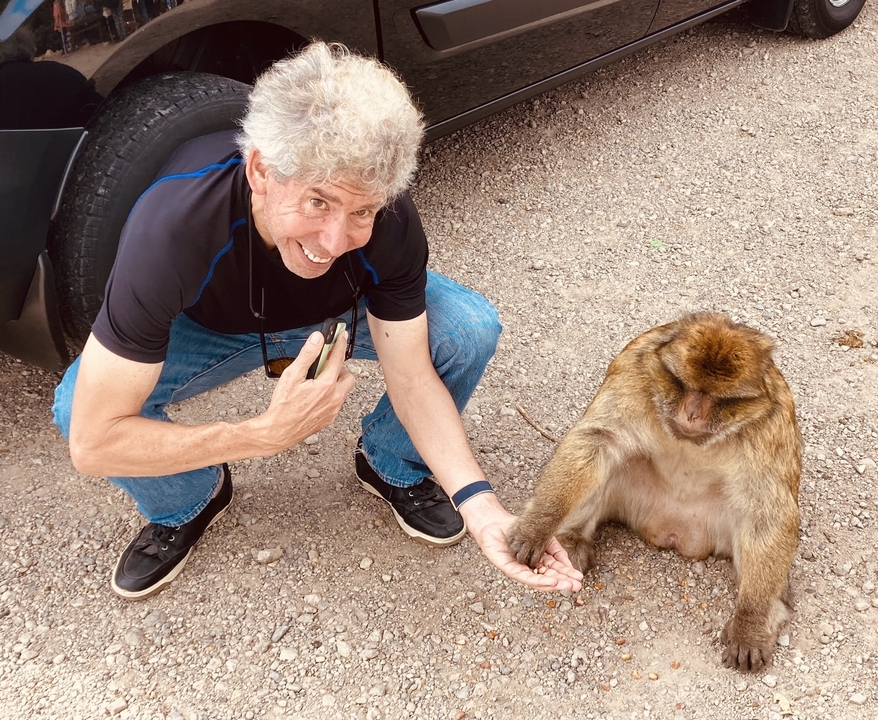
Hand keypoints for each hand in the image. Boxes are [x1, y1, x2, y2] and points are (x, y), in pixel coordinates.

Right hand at [252, 331, 355, 452]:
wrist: (279, 431)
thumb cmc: (283, 406)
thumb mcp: (292, 375)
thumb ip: (307, 355)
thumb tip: (317, 339)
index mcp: (326, 385)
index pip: (338, 358)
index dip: (340, 344)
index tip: (341, 336)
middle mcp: (334, 398)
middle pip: (348, 376)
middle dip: (340, 368)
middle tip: (325, 365)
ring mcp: (333, 410)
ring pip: (343, 390)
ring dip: (335, 382)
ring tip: (318, 380)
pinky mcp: (330, 418)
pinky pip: (337, 402)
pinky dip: (331, 394)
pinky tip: (316, 395)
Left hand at [460, 494, 582, 592]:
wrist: (497, 522)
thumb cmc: (520, 529)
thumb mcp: (544, 538)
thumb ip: (556, 551)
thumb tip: (569, 564)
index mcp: (539, 561)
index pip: (555, 571)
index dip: (567, 575)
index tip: (580, 579)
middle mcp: (530, 569)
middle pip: (549, 578)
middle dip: (563, 583)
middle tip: (577, 587)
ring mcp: (520, 570)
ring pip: (538, 581)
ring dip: (553, 584)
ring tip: (566, 585)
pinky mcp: (510, 569)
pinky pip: (525, 577)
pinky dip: (539, 580)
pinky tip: (550, 581)